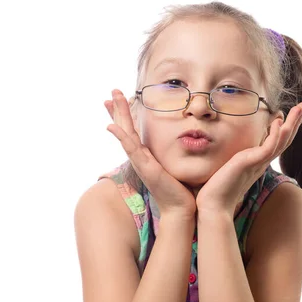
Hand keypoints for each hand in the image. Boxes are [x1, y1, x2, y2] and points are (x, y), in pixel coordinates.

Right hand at [104, 89, 196, 219]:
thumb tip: (190, 138)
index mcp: (148, 155)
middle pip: (126, 128)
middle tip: (111, 91)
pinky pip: (130, 149)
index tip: (120, 98)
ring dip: (118, 116)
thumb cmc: (184, 189)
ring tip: (110, 99)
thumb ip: (179, 151)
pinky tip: (112, 126)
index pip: (134, 130)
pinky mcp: (145, 168)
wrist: (183, 209)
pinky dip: (121, 137)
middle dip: (118, 109)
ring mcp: (140, 162)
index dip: (126, 115)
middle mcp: (141, 157)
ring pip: (126, 134)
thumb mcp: (179, 163)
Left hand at [195, 103, 301, 217]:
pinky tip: (279, 121)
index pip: (276, 142)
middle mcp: (261, 163)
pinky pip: (268, 147)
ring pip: (281, 141)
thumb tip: (227, 153)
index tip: (287, 113)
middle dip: (295, 122)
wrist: (212, 206)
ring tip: (300, 107)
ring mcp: (258, 164)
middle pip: (284, 139)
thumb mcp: (226, 168)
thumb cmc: (215, 190)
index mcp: (257, 162)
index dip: (285, 127)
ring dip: (292, 123)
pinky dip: (275, 134)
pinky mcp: (251, 164)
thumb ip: (232, 159)